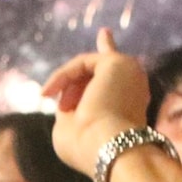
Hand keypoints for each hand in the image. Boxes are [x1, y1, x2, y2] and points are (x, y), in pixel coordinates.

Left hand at [40, 28, 149, 175]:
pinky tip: (49, 93)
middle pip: (99, 71)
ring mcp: (128, 72)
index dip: (109, 52)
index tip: (104, 33)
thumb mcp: (73, 129)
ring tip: (49, 100)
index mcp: (128, 105)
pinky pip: (81, 63)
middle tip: (48, 92)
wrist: (107, 148)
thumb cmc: (89, 146)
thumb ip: (69, 110)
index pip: (116, 77)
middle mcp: (133, 87)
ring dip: (65, 85)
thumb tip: (62, 100)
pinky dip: (63, 76)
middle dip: (73, 76)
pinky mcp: (117, 62)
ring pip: (87, 68)